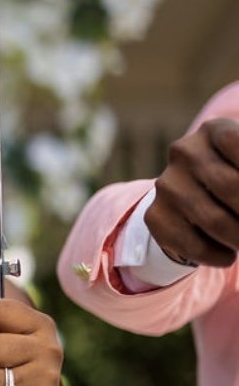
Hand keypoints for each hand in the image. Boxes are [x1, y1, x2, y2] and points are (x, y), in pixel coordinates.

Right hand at [146, 117, 238, 267]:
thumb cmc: (236, 177)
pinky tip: (227, 255)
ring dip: (238, 239)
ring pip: (214, 220)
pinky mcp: (154, 215)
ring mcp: (166, 184)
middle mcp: (184, 151)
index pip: (238, 144)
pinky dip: (216, 255)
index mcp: (214, 130)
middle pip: (231, 187)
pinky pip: (190, 244)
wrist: (195, 197)